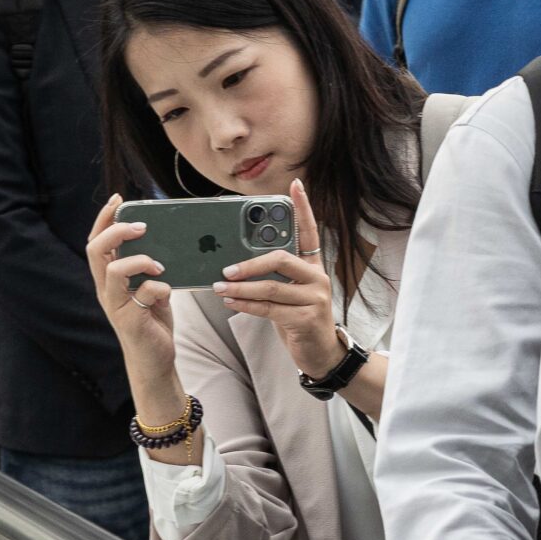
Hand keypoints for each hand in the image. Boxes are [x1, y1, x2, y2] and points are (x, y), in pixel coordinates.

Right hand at [85, 194, 178, 378]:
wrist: (155, 361)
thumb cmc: (152, 323)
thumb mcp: (151, 290)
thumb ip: (150, 270)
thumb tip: (164, 246)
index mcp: (108, 280)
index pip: (96, 243)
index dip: (104, 219)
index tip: (118, 200)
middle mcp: (106, 291)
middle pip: (96, 251)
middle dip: (116, 231)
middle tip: (141, 226)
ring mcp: (116, 306)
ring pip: (114, 271)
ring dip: (139, 260)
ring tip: (158, 264)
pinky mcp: (131, 320)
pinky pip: (144, 293)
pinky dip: (161, 287)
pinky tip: (168, 293)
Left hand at [212, 180, 342, 378]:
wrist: (321, 354)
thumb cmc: (299, 319)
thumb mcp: (289, 292)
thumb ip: (273, 275)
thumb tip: (237, 262)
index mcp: (313, 266)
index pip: (309, 230)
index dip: (303, 207)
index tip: (295, 184)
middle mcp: (317, 277)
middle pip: (281, 258)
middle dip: (250, 262)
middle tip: (226, 268)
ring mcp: (315, 298)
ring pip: (271, 286)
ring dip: (240, 288)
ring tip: (219, 288)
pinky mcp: (307, 318)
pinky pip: (269, 308)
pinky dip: (246, 305)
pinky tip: (232, 303)